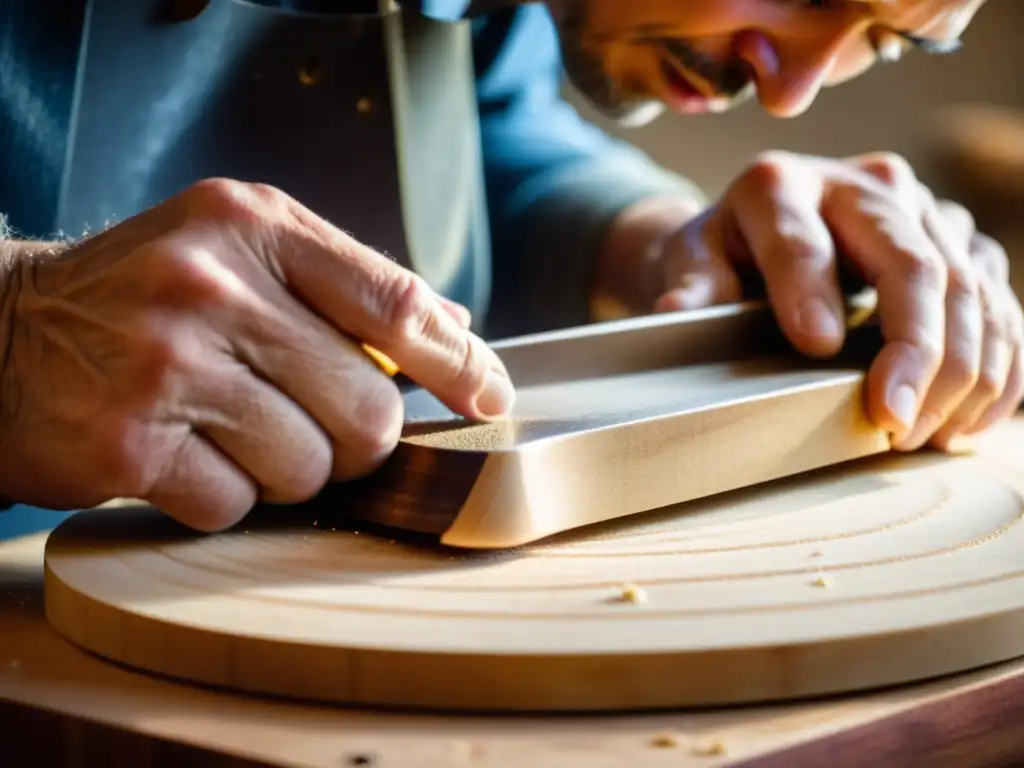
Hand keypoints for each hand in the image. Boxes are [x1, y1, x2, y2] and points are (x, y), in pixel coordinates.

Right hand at [0, 179, 513, 528]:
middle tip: (308, 421)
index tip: (489, 396)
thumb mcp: (242, 251)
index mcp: (255, 227)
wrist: (4, 333)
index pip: (395, 302)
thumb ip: (349, 284)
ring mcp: (169, 365)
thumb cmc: (144, 297)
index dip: (458, 362)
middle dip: (355, 437)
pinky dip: (225, 495)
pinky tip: (184, 456)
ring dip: (286, 468)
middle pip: (367, 408)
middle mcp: (213, 286)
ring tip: (231, 431)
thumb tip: (455, 329)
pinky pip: (237, 504)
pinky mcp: (130, 444)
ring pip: (310, 466)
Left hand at [651, 151, 1023, 451]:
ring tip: (925, 436)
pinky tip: (970, 418)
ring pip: (970, 288)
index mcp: (784, 182)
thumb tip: (677, 311)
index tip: (815, 350)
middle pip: (914, 264)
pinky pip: (1000, 301)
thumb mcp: (692, 259)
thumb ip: (692, 283)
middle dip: (916, 353)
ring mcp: (923, 209)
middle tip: (893, 426)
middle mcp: (866, 184)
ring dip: (964, 372)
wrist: (766, 226)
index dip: (809, 293)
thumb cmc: (726, 251)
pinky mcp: (960, 241)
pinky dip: (999, 366)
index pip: (802, 240)